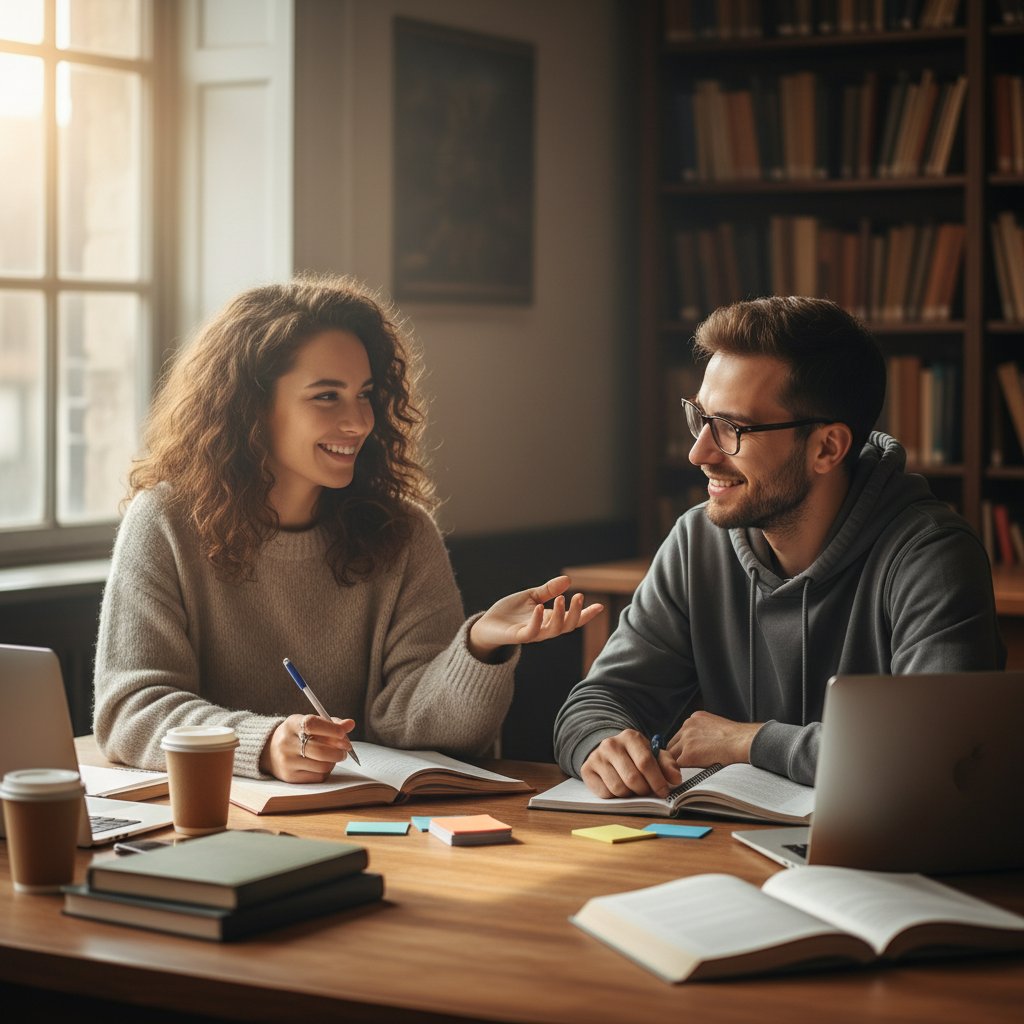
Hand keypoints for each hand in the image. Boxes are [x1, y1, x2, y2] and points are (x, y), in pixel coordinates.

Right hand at [259, 713, 358, 782]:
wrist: (270, 751)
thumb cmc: (297, 734)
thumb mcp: (309, 724)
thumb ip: (331, 723)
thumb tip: (350, 724)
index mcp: (292, 724)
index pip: (312, 725)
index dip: (331, 729)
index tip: (344, 733)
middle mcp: (286, 743)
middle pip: (320, 750)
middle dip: (339, 750)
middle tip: (346, 749)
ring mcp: (287, 762)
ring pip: (322, 766)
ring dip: (334, 761)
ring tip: (333, 756)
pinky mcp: (290, 777)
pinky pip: (318, 777)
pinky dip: (326, 771)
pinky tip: (322, 764)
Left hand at [467, 575, 603, 661]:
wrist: (487, 624)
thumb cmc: (510, 612)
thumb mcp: (531, 596)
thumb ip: (548, 590)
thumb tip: (568, 580)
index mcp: (549, 619)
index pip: (572, 619)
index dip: (586, 614)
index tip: (600, 606)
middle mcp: (544, 628)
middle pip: (567, 626)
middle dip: (575, 613)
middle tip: (579, 597)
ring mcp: (533, 634)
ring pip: (553, 630)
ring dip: (560, 615)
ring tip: (562, 599)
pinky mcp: (518, 636)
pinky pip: (532, 631)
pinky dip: (537, 620)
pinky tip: (539, 607)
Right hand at [580, 728, 681, 798]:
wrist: (609, 751)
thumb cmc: (635, 755)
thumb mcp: (652, 754)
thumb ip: (667, 764)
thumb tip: (676, 779)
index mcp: (630, 737)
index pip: (645, 762)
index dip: (657, 781)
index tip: (664, 792)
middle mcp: (611, 744)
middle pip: (632, 778)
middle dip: (644, 790)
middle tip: (648, 791)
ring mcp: (597, 757)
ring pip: (618, 788)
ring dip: (630, 794)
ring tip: (633, 788)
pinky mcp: (587, 770)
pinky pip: (604, 793)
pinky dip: (615, 796)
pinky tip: (619, 787)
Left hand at [666, 711, 760, 766]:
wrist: (745, 743)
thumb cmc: (739, 740)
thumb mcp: (718, 728)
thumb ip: (705, 733)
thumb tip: (701, 747)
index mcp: (696, 718)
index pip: (681, 735)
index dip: (683, 748)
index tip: (688, 756)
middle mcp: (688, 725)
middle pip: (673, 745)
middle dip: (677, 756)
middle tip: (683, 768)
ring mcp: (687, 739)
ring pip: (673, 755)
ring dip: (679, 765)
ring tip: (686, 774)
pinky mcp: (688, 753)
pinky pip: (678, 766)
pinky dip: (681, 773)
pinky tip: (688, 777)